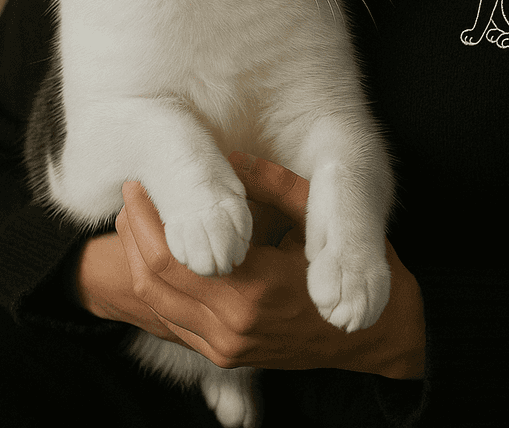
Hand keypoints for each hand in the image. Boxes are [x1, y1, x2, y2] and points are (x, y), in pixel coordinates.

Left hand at [116, 154, 424, 379]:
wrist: (376, 336)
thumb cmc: (355, 266)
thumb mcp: (320, 214)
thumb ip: (275, 184)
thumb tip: (232, 155)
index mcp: (254, 291)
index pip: (176, 255)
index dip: (151, 216)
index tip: (143, 180)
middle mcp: (233, 327)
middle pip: (155, 278)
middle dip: (135, 231)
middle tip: (132, 191)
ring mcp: (227, 346)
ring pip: (157, 302)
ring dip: (139, 256)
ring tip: (138, 213)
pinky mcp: (226, 353)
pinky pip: (174, 318)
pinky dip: (158, 282)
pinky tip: (159, 247)